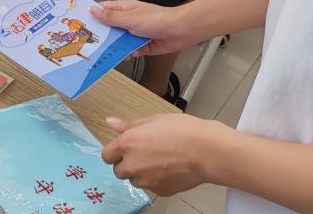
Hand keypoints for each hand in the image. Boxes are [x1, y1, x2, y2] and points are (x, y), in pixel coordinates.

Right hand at [90, 0, 191, 56]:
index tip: (79, 22)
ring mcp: (134, 33)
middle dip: (101, 35)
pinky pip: (128, 51)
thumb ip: (111, 17)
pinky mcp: (140, 46)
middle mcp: (128, 20)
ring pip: (117, 42)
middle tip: (90, 42)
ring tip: (106, 52)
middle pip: (108, 28)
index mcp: (124, 8)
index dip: (92, 15)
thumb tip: (93, 11)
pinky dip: (126, 54)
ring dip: (114, 47)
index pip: (103, 10)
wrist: (180, 31)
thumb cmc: (159, 18)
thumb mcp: (130, 17)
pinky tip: (126, 55)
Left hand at [102, 113, 231, 196]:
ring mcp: (145, 181)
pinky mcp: (158, 191)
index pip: (106, 155)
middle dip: (127, 163)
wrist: (206, 151)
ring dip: (141, 172)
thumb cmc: (182, 130)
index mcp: (127, 144)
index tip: (126, 147)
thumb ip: (129, 125)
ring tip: (160, 159)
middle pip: (118, 170)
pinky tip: (169, 168)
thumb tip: (110, 123)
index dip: (115, 151)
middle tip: (145, 152)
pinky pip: (150, 186)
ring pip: (134, 180)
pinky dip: (156, 180)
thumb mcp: (153, 120)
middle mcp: (132, 165)